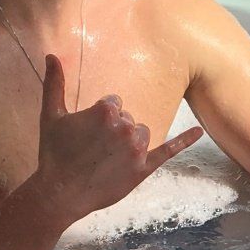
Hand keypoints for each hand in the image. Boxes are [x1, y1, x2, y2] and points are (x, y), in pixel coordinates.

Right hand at [33, 55, 203, 221]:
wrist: (60, 194)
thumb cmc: (54, 154)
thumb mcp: (51, 115)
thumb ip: (54, 83)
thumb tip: (51, 55)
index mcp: (106, 110)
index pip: (114, 104)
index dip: (100, 118)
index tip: (87, 134)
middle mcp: (126, 126)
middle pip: (129, 119)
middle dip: (114, 131)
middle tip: (94, 149)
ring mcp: (137, 148)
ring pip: (142, 134)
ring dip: (130, 142)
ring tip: (108, 158)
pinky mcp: (143, 168)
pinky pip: (169, 150)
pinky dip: (184, 140)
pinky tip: (198, 132)